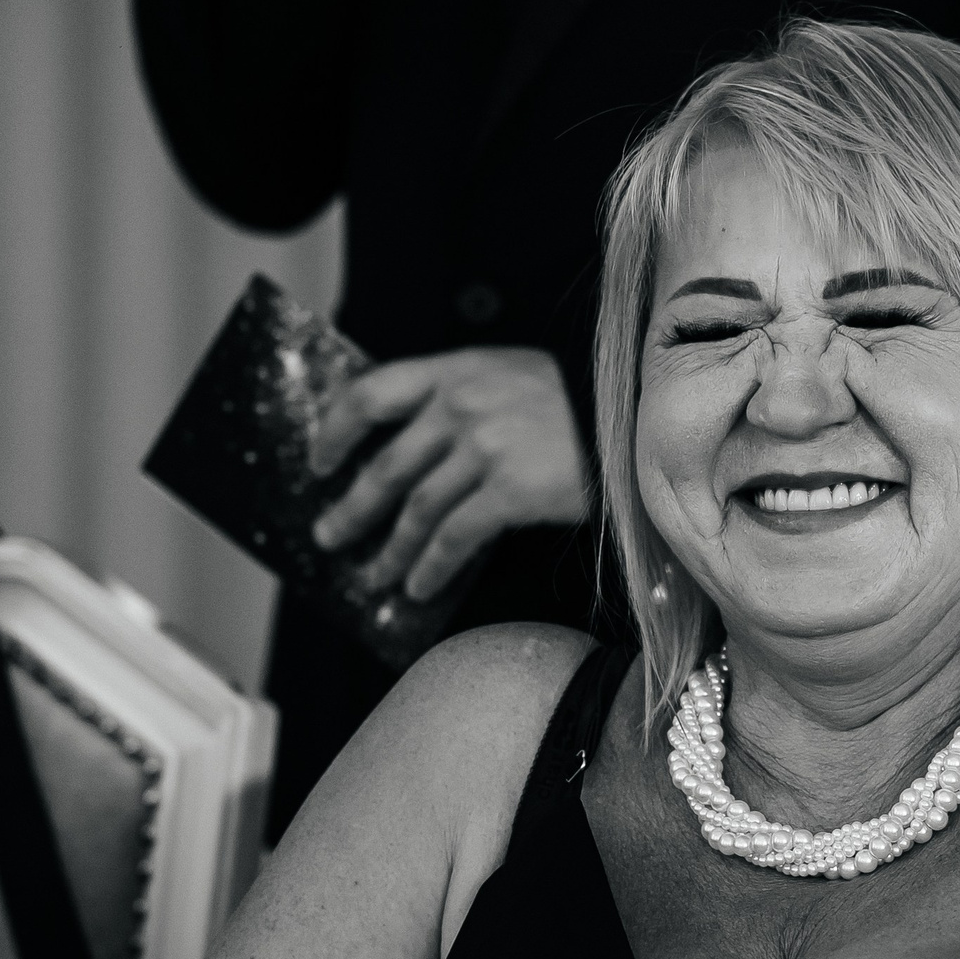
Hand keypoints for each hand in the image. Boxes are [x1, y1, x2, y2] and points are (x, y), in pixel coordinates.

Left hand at [309, 349, 591, 604]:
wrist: (641, 416)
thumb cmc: (581, 402)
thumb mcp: (514, 375)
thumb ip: (463, 398)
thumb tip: (415, 447)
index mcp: (457, 371)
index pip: (371, 394)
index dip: (335, 431)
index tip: (319, 463)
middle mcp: (462, 405)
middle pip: (386, 464)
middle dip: (352, 508)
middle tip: (329, 535)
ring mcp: (486, 448)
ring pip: (415, 509)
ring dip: (389, 549)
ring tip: (373, 576)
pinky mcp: (511, 490)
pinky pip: (453, 537)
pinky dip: (430, 567)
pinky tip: (418, 587)